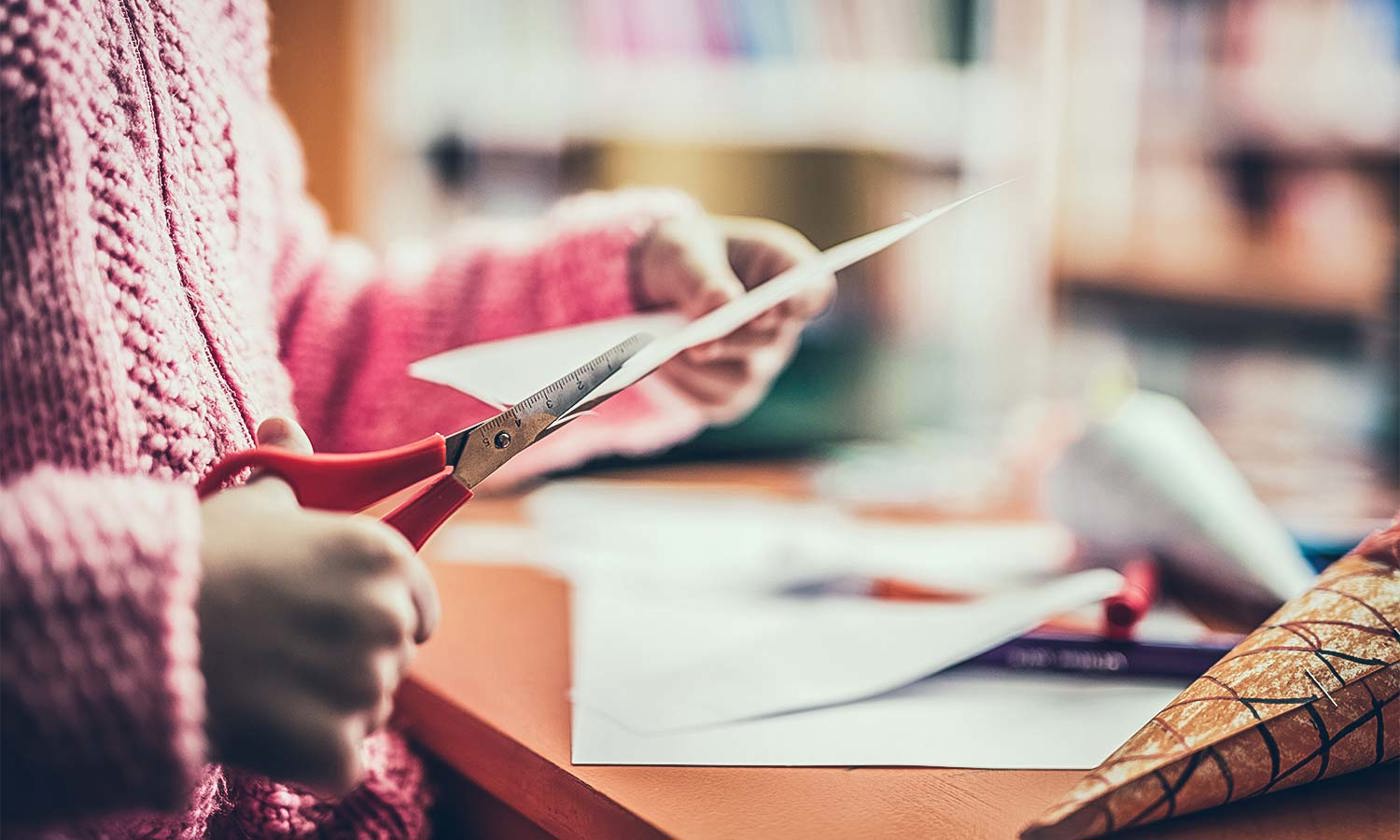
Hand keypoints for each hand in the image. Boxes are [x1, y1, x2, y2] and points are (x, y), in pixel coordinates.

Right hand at [197, 417, 440, 793]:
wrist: (136, 632)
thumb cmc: (198, 562)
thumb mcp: (251, 506)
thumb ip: (291, 470)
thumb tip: (284, 425)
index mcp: (383, 556)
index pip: (420, 607)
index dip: (382, 618)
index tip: (341, 623)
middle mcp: (389, 616)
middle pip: (392, 661)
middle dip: (349, 664)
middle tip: (284, 653)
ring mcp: (367, 684)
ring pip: (366, 713)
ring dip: (327, 710)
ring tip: (266, 684)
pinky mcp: (338, 747)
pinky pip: (342, 763)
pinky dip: (309, 759)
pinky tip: (266, 728)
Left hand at [632, 214, 833, 423]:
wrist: (657, 284)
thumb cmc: (683, 256)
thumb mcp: (683, 248)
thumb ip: (703, 274)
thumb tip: (722, 303)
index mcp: (783, 271)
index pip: (814, 291)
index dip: (803, 299)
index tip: (781, 301)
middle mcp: (782, 323)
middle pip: (771, 339)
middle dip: (732, 338)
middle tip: (699, 342)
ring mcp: (762, 362)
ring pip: (742, 379)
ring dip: (700, 367)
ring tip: (662, 351)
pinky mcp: (734, 393)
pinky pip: (716, 401)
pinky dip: (685, 384)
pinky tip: (661, 365)